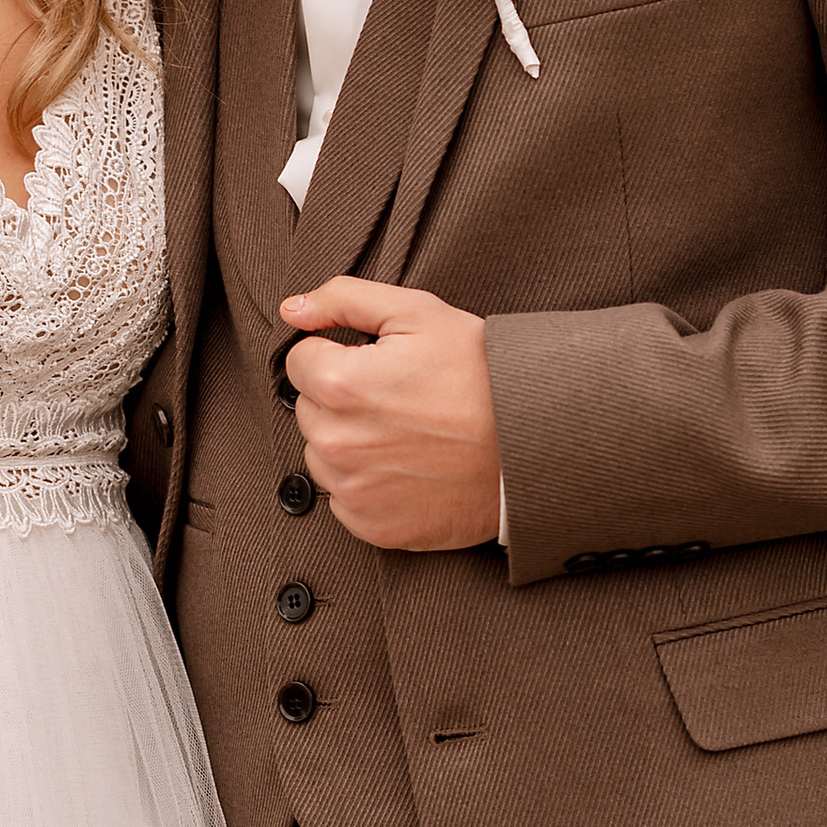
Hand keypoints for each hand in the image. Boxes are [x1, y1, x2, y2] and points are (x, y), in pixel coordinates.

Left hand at [280, 277, 498, 550]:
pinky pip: (345, 497)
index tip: (376, 362)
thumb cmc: (481, 374)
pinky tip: (408, 464)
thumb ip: (343, 300)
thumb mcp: (418, 312)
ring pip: (323, 453)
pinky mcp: (372, 526)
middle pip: (309, 408)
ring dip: (350, 440)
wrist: (534, 445)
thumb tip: (292, 309)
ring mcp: (353, 490)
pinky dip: (367, 481)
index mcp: (340, 385)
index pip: (300, 360)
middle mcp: (336, 443)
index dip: (338, 353)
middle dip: (341, 397)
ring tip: (406, 431)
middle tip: (398, 395)